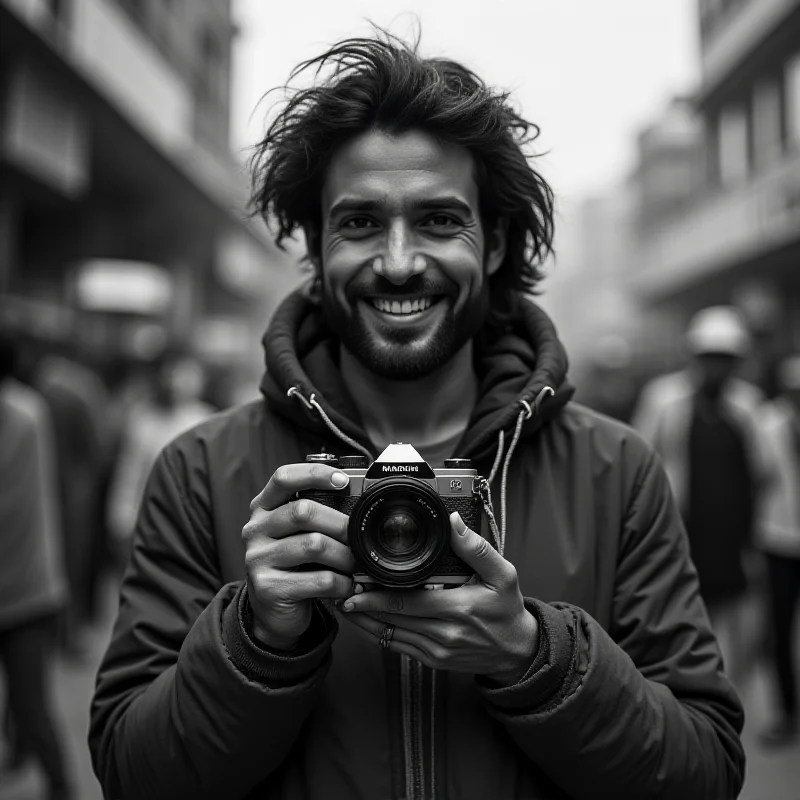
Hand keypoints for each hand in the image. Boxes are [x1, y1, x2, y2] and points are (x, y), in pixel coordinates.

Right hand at [243, 463, 356, 649]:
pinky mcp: (269, 588)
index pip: (283, 478)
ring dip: (344, 555)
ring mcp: (258, 559)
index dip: (315, 474)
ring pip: (314, 545)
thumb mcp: (296, 533)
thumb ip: (315, 512)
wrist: (273, 611)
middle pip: (303, 511)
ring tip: (355, 563)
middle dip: (339, 523)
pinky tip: (347, 585)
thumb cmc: (293, 564)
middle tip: (358, 535)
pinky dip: (341, 582)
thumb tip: (357, 495)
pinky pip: (319, 580)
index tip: (343, 481)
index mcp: (262, 508)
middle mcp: (255, 530)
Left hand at [339, 512, 538, 684]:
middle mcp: (444, 633)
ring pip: (389, 635)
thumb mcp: (502, 573)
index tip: (355, 581)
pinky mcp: (432, 660)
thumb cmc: (508, 610)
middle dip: (362, 603)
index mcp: (458, 608)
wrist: (518, 652)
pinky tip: (365, 620)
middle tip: (340, 588)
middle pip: (391, 618)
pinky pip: (397, 647)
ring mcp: (436, 650)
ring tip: (344, 603)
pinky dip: (378, 633)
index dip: (376, 593)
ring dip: (364, 620)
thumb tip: (454, 521)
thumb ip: (476, 547)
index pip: (407, 601)